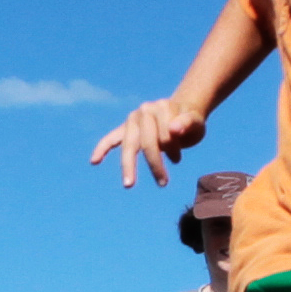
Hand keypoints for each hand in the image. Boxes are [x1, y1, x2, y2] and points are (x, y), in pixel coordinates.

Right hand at [88, 96, 203, 188]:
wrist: (181, 113)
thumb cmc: (190, 122)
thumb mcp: (196, 122)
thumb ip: (188, 123)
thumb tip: (174, 129)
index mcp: (161, 106)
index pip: (163, 133)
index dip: (171, 149)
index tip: (177, 160)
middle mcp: (144, 111)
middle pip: (145, 141)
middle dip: (154, 163)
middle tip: (163, 183)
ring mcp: (133, 120)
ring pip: (129, 145)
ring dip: (128, 165)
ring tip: (129, 185)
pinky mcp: (125, 129)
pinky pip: (111, 138)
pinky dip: (103, 148)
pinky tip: (94, 161)